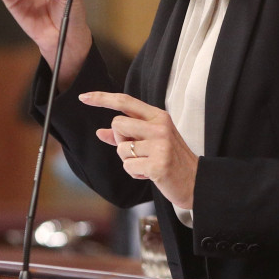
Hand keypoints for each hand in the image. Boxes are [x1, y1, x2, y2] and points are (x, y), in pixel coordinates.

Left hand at [80, 91, 197, 209]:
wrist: (195, 181)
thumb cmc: (170, 159)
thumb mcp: (151, 141)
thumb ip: (126, 135)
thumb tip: (99, 132)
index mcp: (158, 116)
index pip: (125, 101)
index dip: (102, 98)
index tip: (83, 97)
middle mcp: (160, 127)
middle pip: (117, 124)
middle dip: (120, 139)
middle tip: (137, 150)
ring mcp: (160, 145)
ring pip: (121, 148)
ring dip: (129, 160)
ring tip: (147, 163)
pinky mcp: (158, 164)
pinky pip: (128, 166)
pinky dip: (135, 173)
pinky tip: (150, 173)